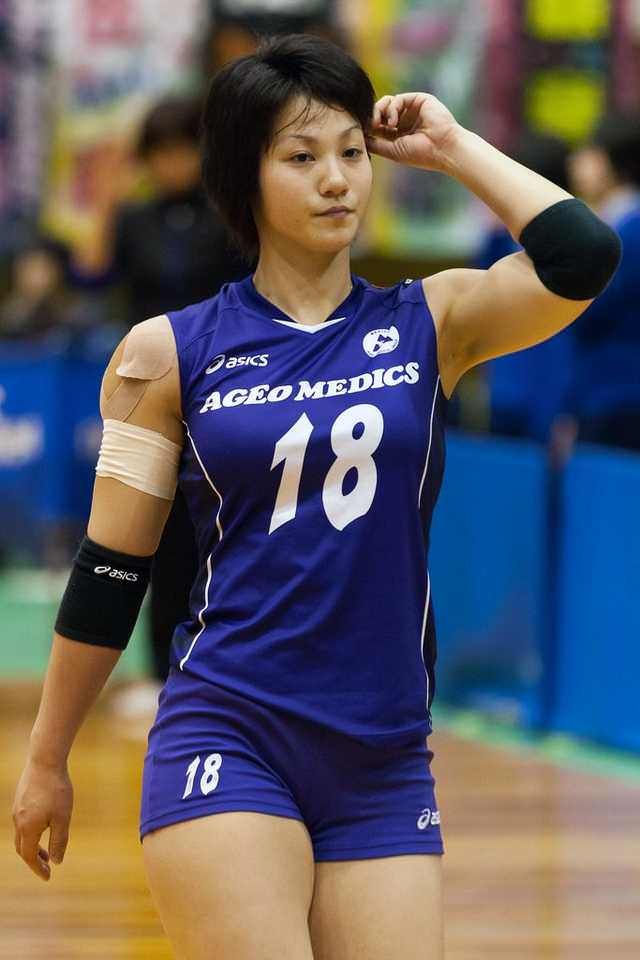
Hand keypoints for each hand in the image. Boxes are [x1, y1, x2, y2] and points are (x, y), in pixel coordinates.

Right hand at [12, 757, 72, 881]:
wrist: (45, 760)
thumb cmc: (57, 789)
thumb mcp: (63, 817)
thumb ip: (59, 840)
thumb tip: (57, 861)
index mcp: (28, 828)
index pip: (29, 856)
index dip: (38, 868)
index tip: (48, 877)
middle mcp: (18, 821)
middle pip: (22, 848)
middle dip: (34, 860)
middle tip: (48, 866)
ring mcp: (17, 809)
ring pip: (21, 835)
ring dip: (33, 845)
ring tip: (47, 849)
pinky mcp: (20, 799)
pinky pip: (22, 822)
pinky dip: (31, 832)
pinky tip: (44, 825)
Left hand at [366, 92, 460, 171]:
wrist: (443, 149)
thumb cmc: (421, 154)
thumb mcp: (392, 150)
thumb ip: (376, 144)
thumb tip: (359, 138)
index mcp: (399, 134)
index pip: (378, 125)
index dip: (368, 127)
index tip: (361, 132)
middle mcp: (404, 120)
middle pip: (380, 112)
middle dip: (372, 117)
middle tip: (370, 126)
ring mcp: (411, 110)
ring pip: (387, 103)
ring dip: (380, 112)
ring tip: (381, 124)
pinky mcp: (418, 100)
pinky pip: (397, 99)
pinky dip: (391, 109)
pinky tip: (393, 122)